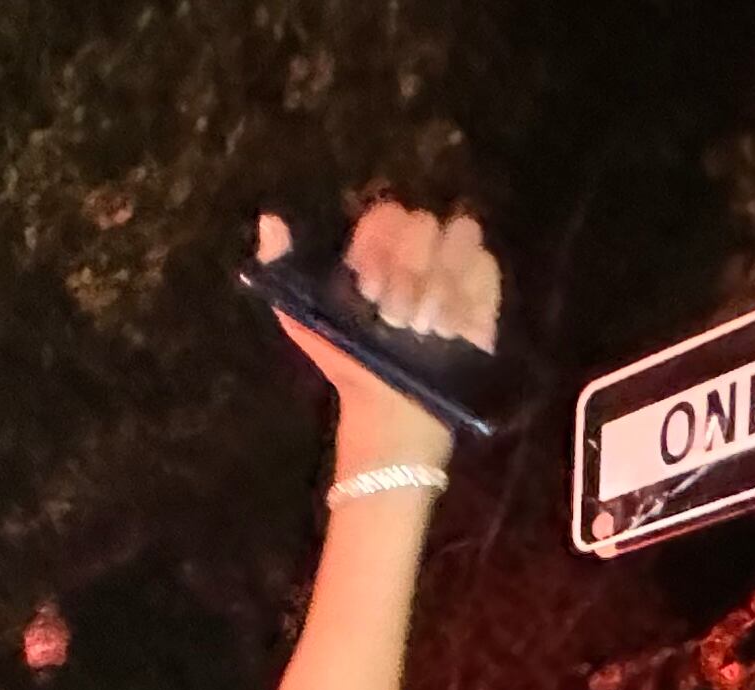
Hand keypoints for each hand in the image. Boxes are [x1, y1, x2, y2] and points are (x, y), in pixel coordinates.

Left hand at [259, 202, 495, 479]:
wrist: (386, 408)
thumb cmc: (345, 360)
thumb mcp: (301, 315)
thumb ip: (282, 267)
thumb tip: (269, 221)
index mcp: (377, 247)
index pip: (386, 215)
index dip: (378, 247)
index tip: (365, 289)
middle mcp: (417, 248)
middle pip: (423, 221)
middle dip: (408, 269)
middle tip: (395, 317)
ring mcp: (454, 266)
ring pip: (460, 235)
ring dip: (440, 282)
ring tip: (425, 328)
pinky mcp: (484, 292)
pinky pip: (485, 267)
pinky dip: (467, 296)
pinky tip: (451, 330)